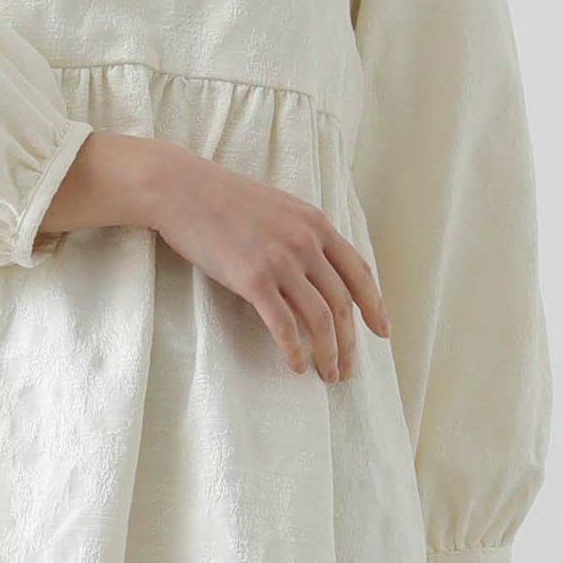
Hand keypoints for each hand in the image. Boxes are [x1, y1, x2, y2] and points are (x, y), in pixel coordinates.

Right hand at [146, 143, 390, 382]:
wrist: (181, 188)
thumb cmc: (222, 198)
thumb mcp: (277, 207)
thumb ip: (302, 234)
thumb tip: (316, 270)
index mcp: (316, 224)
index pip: (359, 272)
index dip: (375, 306)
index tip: (381, 331)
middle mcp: (305, 242)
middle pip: (342, 303)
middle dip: (350, 342)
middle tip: (348, 369)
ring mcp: (280, 260)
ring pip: (320, 319)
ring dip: (328, 353)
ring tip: (327, 374)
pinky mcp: (252, 279)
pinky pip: (283, 325)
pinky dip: (294, 350)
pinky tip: (296, 365)